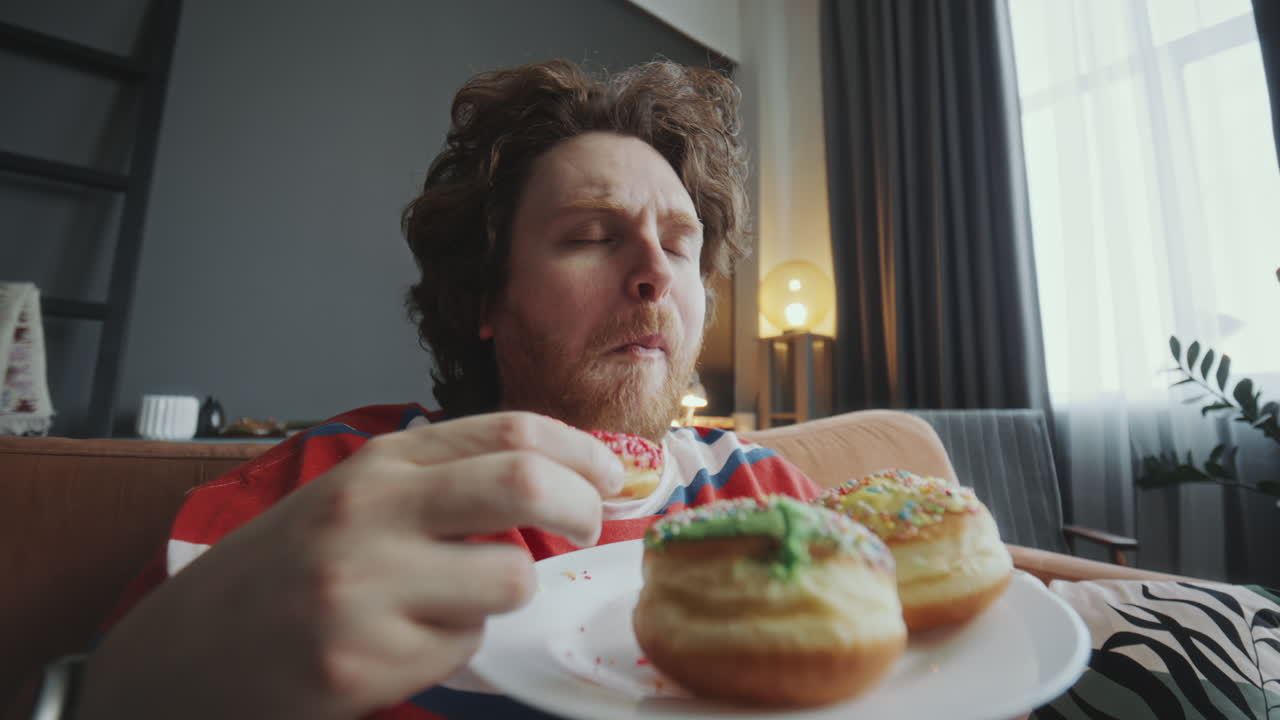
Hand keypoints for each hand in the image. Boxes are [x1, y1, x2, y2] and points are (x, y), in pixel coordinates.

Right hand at [74, 412, 623, 719]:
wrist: (179, 655)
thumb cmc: (280, 571)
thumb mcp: (353, 498)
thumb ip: (439, 481)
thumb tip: (556, 479)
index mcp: (377, 463)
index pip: (510, 431)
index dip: (582, 452)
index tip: (611, 477)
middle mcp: (370, 511)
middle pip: (524, 483)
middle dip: (583, 508)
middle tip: (589, 528)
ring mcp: (364, 587)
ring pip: (509, 580)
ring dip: (500, 594)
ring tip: (450, 602)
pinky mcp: (361, 662)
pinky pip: (461, 647)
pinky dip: (451, 646)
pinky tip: (397, 644)